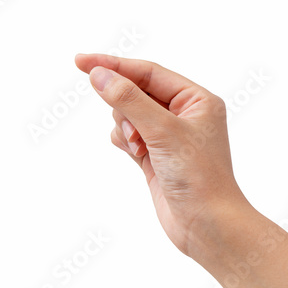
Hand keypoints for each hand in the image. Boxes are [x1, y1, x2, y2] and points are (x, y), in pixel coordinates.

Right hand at [75, 54, 248, 258]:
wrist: (207, 224)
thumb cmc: (199, 176)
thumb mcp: (163, 131)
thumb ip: (129, 100)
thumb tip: (99, 74)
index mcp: (197, 100)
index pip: (149, 72)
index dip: (114, 66)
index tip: (81, 62)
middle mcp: (185, 115)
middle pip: (137, 93)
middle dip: (126, 109)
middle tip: (136, 134)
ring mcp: (169, 137)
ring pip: (129, 116)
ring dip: (126, 128)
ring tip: (141, 149)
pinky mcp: (156, 156)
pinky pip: (129, 137)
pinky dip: (125, 142)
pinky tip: (137, 156)